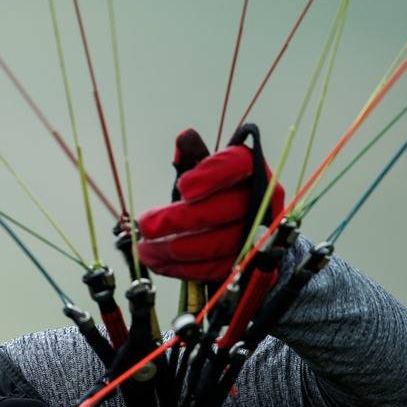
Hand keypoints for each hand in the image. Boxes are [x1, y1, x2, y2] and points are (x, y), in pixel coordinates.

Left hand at [137, 128, 284, 281]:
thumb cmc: (220, 197)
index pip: (237, 165)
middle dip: (178, 220)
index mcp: (251, 170)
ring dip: (173, 249)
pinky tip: (158, 263)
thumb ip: (195, 157)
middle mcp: (261, 200)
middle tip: (146, 225)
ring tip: (145, 248)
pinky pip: (213, 269)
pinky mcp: (247, 264)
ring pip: (214, 245)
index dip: (210, 176)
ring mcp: (258, 236)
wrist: (250, 236)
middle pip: (220, 210)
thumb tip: (185, 137)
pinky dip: (181, 269)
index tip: (182, 187)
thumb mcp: (207, 174)